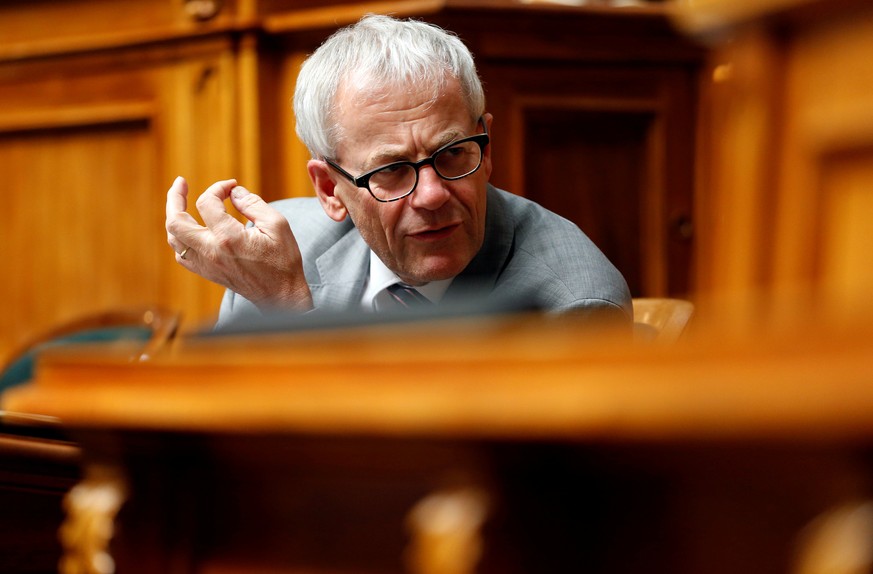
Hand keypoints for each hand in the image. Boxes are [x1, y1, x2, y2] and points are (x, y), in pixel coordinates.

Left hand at [165, 177, 312, 310]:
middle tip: (181, 183)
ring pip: (174, 239)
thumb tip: (234, 191)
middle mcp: (211, 252)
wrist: (281, 295)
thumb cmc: (282, 261)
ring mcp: (206, 265)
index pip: (207, 203)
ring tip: (181, 204)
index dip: (217, 188)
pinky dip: (181, 239)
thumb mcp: (277, 225)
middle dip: (175, 197)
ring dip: (175, 218)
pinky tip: (191, 231)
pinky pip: (182, 255)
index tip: (231, 186)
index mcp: (228, 237)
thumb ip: (253, 204)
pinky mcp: (207, 273)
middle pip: (175, 221)